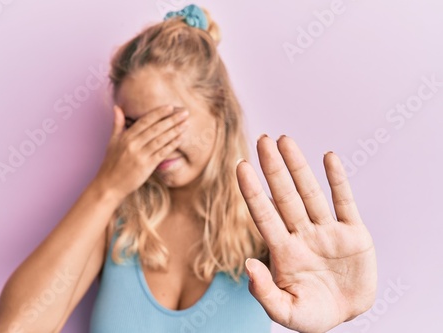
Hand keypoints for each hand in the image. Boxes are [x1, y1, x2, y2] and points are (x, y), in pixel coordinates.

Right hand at [92, 104, 188, 200]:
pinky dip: (172, 145)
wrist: (109, 185)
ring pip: (161, 139)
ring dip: (175, 131)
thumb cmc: (111, 164)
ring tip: (186, 124)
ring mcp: (141, 155)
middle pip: (156, 128)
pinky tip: (181, 138)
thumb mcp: (112, 142)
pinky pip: (162, 153)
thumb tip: (117, 107)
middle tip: (185, 113)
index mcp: (126, 136)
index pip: (145, 121)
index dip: (159, 113)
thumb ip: (117, 124)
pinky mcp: (147, 166)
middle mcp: (134, 144)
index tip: (171, 107)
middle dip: (172, 119)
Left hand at [235, 135, 376, 332]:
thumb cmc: (312, 313)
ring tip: (285, 140)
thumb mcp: (286, 311)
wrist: (346, 314)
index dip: (252, 191)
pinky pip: (344, 202)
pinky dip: (338, 181)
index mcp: (283, 251)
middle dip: (273, 168)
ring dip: (298, 167)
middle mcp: (302, 234)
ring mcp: (327, 231)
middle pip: (285, 196)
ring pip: (310, 193)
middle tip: (262, 140)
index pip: (264, 215)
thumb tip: (248, 265)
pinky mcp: (353, 233)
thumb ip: (264, 292)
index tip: (241, 166)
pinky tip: (329, 158)